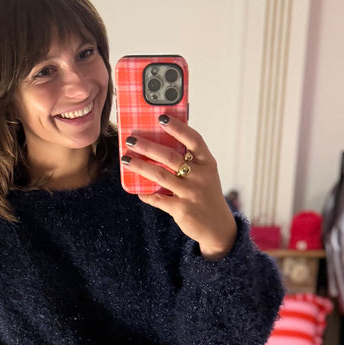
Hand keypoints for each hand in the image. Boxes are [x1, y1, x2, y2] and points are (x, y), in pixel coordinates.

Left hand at [123, 115, 236, 258]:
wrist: (217, 226)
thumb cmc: (206, 194)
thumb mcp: (206, 174)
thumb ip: (190, 160)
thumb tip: (161, 142)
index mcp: (207, 163)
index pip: (193, 139)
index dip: (177, 127)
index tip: (161, 117)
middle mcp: (200, 176)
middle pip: (170, 156)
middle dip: (148, 146)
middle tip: (130, 139)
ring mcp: (191, 193)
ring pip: (160, 176)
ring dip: (140, 166)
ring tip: (126, 159)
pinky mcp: (182, 210)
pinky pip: (158, 199)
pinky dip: (146, 194)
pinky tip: (137, 190)